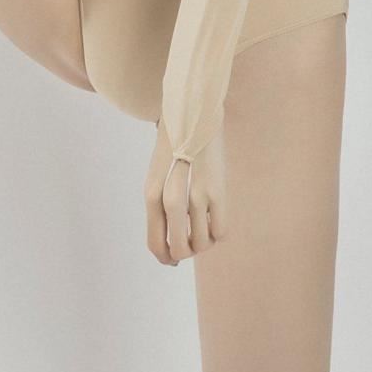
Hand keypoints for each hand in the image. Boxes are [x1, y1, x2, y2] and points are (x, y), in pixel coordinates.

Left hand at [144, 115, 228, 264]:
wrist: (192, 111)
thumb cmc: (173, 146)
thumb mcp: (158, 173)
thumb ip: (160, 205)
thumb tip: (169, 249)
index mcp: (151, 190)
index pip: (154, 239)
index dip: (163, 256)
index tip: (171, 261)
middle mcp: (171, 193)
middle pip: (177, 245)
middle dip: (182, 254)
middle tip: (187, 248)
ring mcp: (197, 192)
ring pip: (201, 241)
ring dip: (201, 244)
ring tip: (201, 230)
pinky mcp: (219, 189)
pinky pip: (220, 230)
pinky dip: (217, 233)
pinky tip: (214, 219)